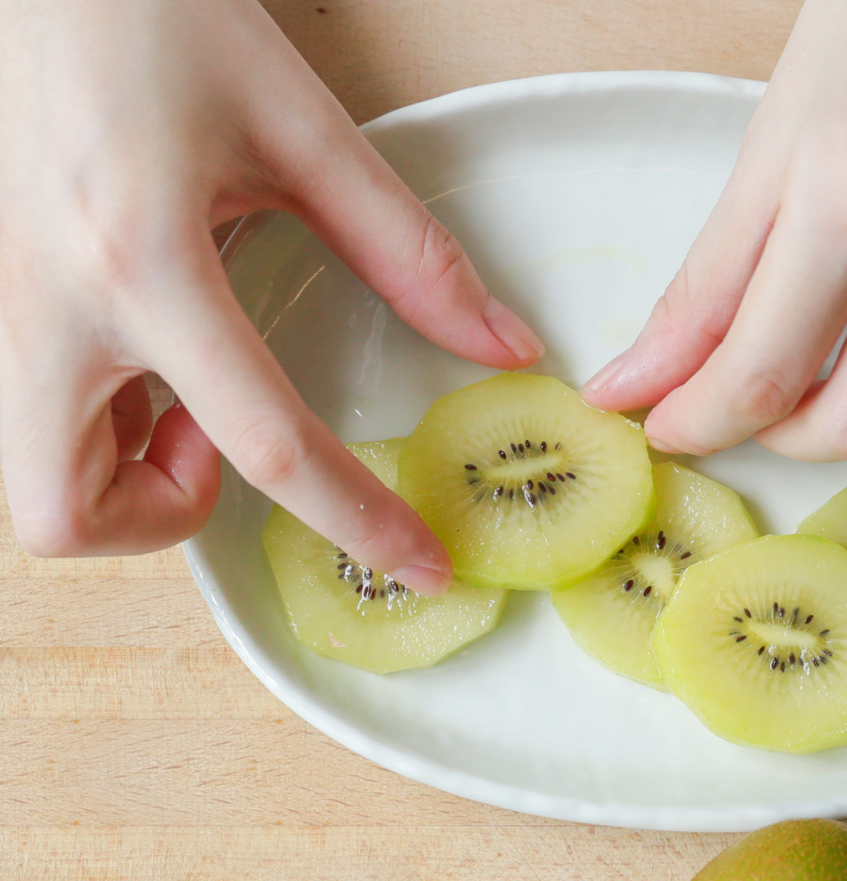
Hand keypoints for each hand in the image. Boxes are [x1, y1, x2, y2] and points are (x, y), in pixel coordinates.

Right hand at [0, 0, 542, 592]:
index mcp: (139, 262)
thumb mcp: (302, 130)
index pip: (263, 445)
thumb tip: (502, 346)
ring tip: (193, 386)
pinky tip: (155, 350)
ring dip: (121, 474)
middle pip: (66, 517)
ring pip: (34, 477)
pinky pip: (29, 410)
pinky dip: (95, 419)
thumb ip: (409, 251)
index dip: (357, 521)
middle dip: (161, 522)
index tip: (418, 562)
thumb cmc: (161, 20)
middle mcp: (44, 303)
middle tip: (229, 450)